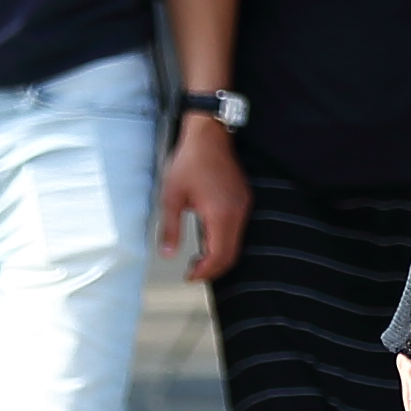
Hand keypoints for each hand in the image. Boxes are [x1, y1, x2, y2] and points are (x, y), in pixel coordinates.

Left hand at [155, 113, 245, 279]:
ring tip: (198, 260)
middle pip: (230, 255)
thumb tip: (166, 254)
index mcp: (220, 214)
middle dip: (213, 269)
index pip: (218, 256)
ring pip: (236, 245)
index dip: (204, 271)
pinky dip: (225, 243)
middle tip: (193, 273)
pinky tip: (209, 241)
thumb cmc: (189, 162)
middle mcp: (237, 213)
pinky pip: (238, 231)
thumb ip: (169, 228)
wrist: (209, 135)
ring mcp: (243, 207)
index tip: (189, 276)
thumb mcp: (171, 196)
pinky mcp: (243, 200)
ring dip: (219, 257)